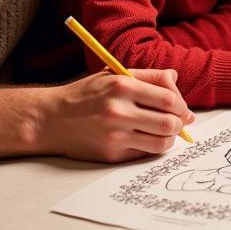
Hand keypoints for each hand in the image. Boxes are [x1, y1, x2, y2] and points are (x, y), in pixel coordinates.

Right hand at [43, 69, 194, 162]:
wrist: (49, 119)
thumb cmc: (86, 95)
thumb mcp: (114, 75)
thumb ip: (148, 76)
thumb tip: (176, 79)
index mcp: (122, 86)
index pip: (169, 99)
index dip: (180, 105)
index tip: (180, 108)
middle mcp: (118, 111)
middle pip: (169, 123)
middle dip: (179, 123)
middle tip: (178, 122)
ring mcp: (114, 135)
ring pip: (161, 142)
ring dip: (169, 138)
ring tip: (165, 132)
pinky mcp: (110, 154)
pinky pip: (144, 153)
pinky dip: (152, 147)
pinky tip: (147, 139)